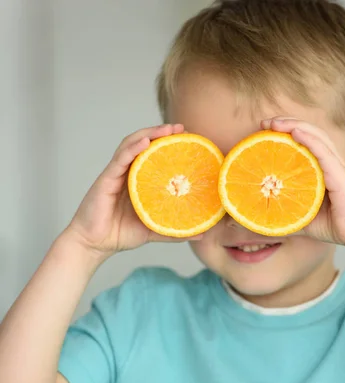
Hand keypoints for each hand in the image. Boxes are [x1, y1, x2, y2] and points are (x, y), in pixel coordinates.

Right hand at [65, 124, 200, 259]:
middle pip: (144, 145)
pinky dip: (132, 148)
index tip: (188, 139)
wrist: (95, 245)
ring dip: (149, 134)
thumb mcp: (153, 230)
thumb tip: (202, 233)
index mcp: (138, 181)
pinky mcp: (106, 178)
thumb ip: (175, 230)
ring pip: (132, 145)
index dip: (169, 145)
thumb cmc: (120, 234)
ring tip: (167, 129)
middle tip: (181, 128)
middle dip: (161, 133)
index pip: (154, 156)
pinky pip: (120, 158)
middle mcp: (127, 173)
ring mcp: (116, 173)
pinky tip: (145, 142)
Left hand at [261, 117, 344, 247]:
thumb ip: (285, 214)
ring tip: (275, 123)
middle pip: (309, 133)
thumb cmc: (333, 225)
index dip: (287, 133)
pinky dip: (309, 139)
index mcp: (323, 169)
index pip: (305, 142)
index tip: (265, 131)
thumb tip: (260, 219)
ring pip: (316, 137)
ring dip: (295, 126)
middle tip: (265, 123)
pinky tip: (295, 132)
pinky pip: (323, 151)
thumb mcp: (302, 217)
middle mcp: (330, 163)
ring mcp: (336, 166)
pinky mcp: (339, 174)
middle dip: (287, 124)